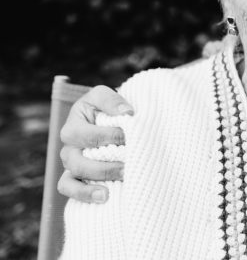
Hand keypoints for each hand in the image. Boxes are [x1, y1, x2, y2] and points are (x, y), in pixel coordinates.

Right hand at [57, 85, 133, 202]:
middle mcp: (69, 146)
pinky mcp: (73, 176)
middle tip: (129, 164)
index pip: (88, 135)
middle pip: (78, 161)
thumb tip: (127, 114)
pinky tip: (105, 197)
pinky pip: (68, 188)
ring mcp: (71, 162)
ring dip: (98, 180)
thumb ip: (112, 101)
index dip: (110, 136)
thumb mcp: (103, 95)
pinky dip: (84, 195)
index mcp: (73, 125)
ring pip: (74, 175)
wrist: (105, 117)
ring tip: (119, 182)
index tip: (131, 136)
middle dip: (106, 165)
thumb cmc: (104, 107)